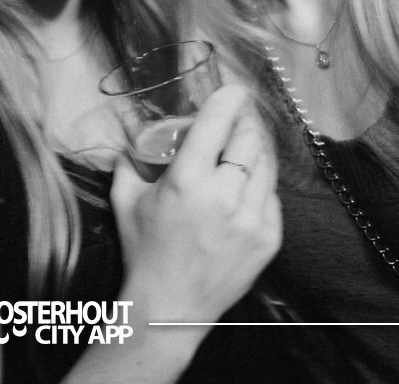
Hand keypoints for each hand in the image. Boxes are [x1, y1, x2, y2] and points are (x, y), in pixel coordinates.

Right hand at [110, 82, 281, 323]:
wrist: (170, 308)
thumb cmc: (144, 251)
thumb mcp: (125, 202)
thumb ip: (127, 163)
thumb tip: (130, 137)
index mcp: (187, 181)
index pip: (217, 121)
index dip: (228, 98)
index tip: (233, 90)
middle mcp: (223, 196)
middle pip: (249, 137)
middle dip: (244, 122)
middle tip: (237, 118)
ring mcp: (251, 219)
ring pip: (266, 164)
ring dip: (255, 150)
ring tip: (243, 149)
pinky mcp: (269, 239)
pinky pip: (273, 197)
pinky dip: (261, 185)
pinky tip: (246, 187)